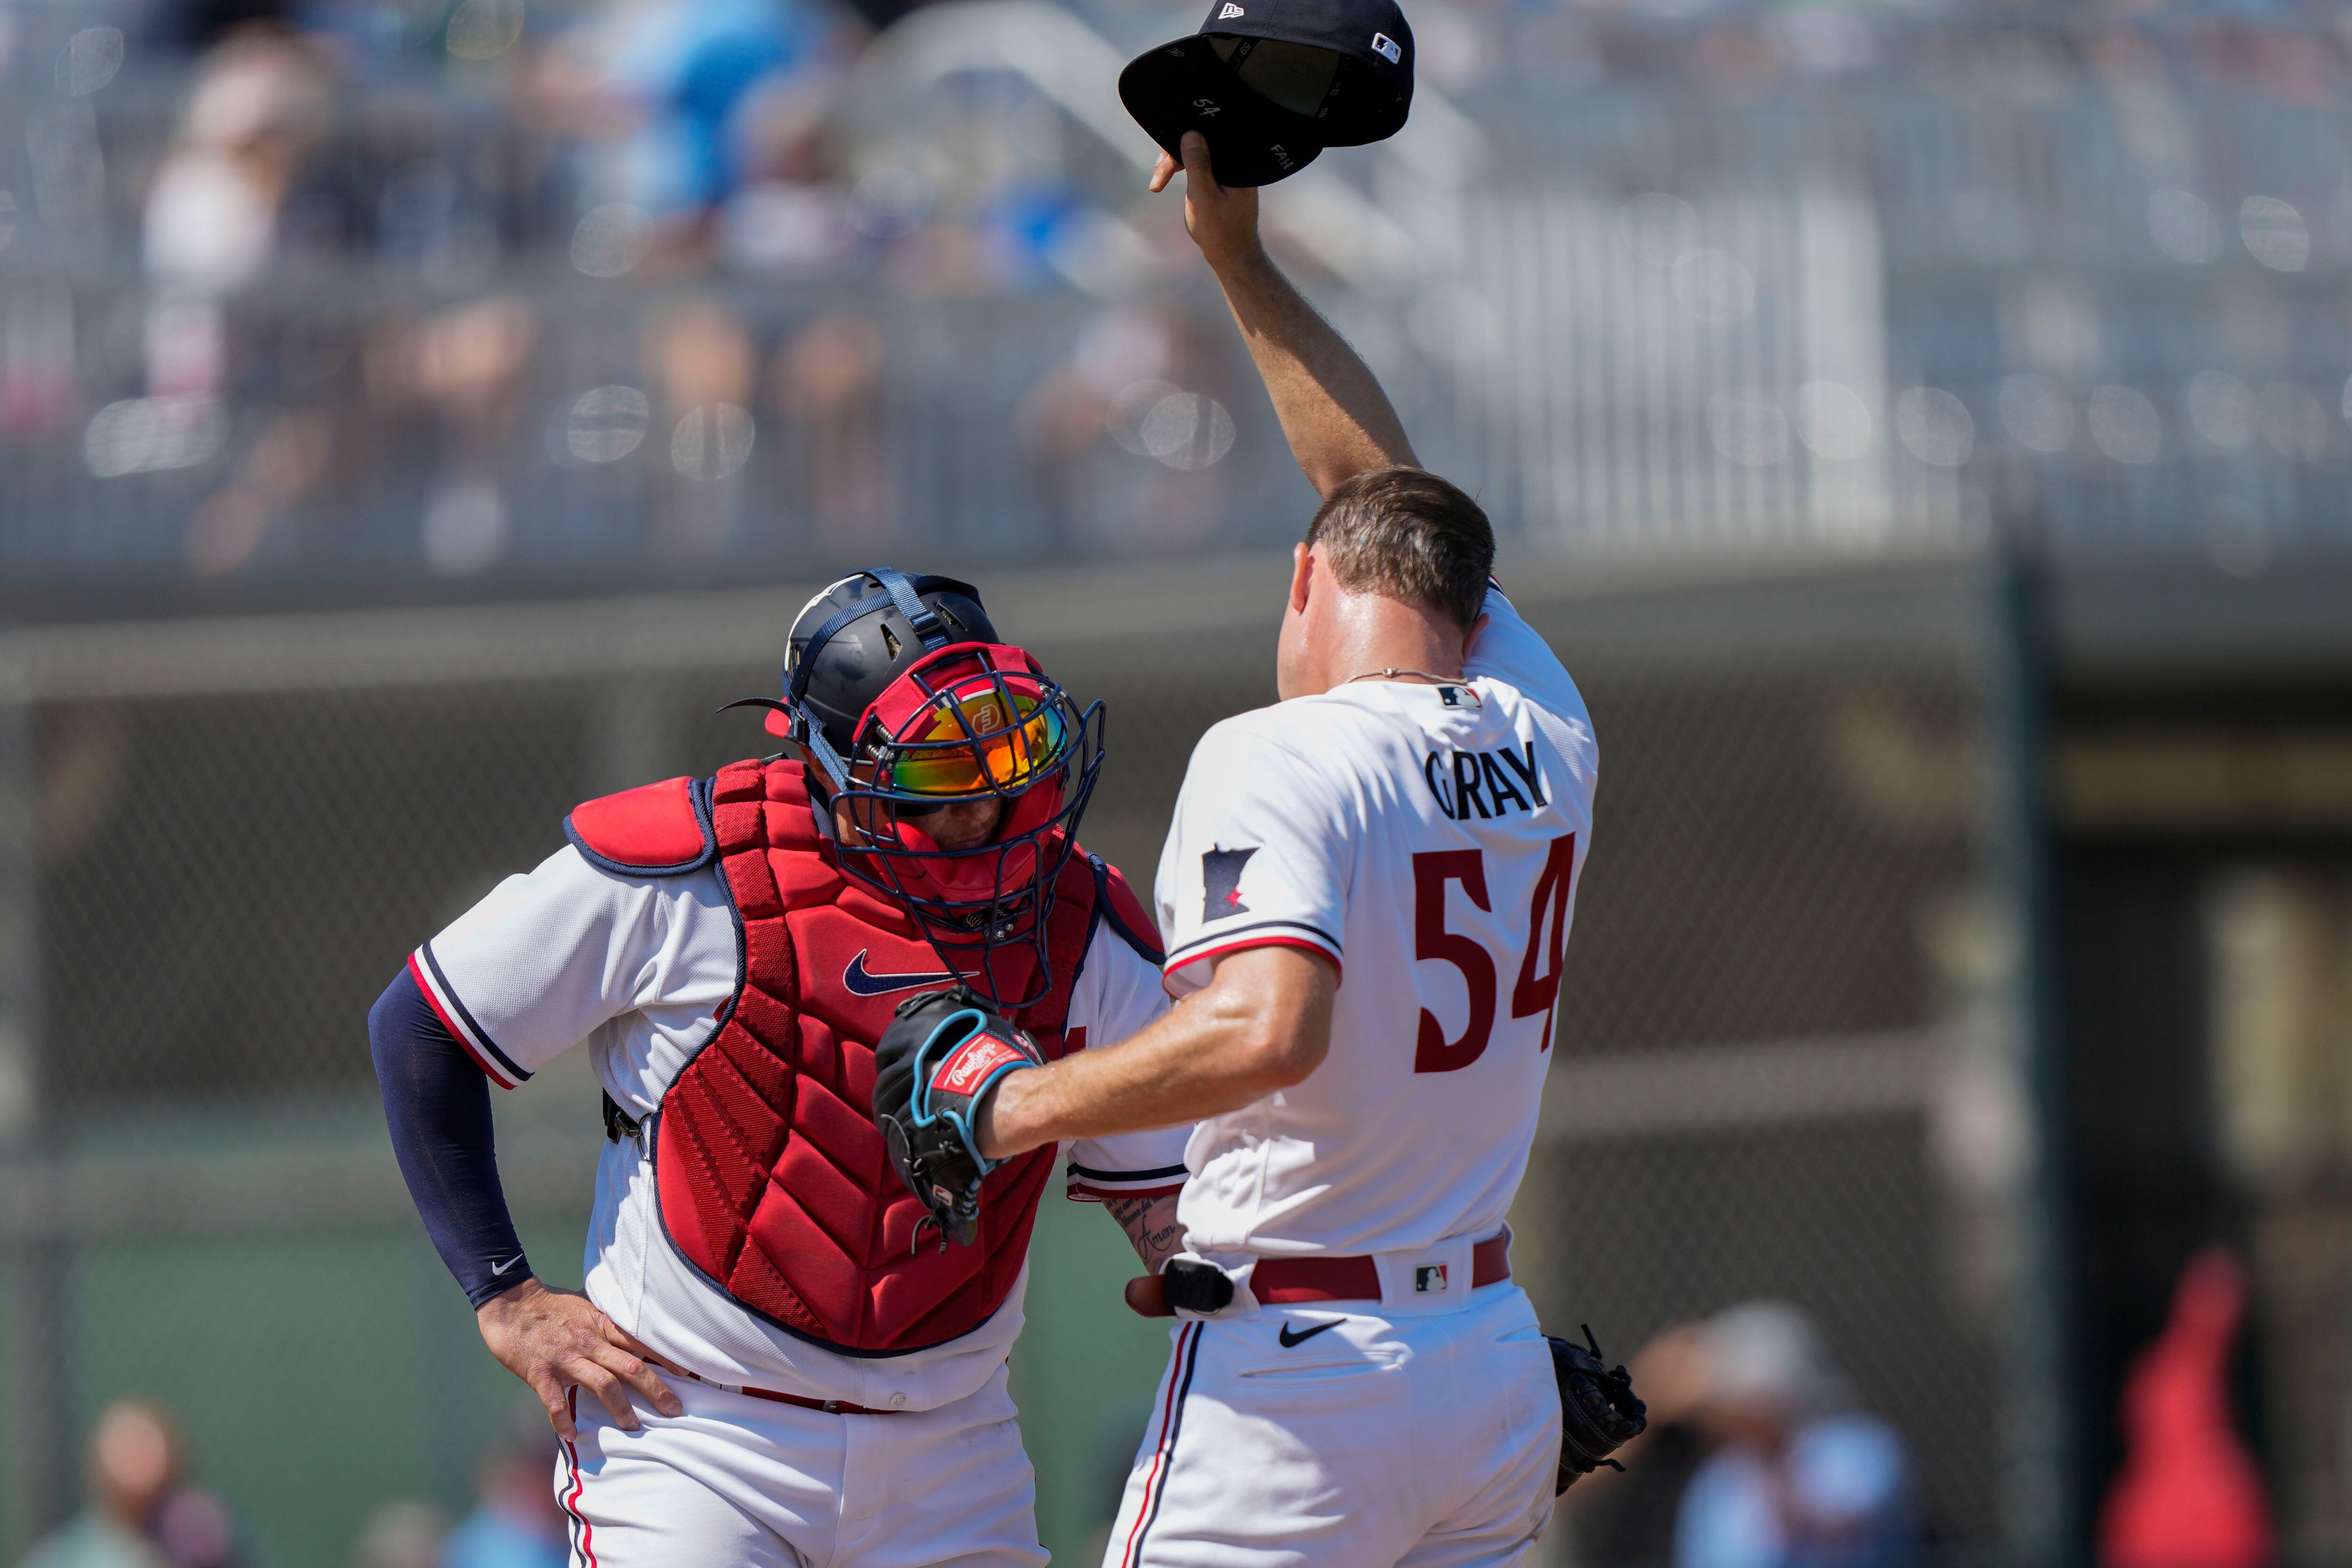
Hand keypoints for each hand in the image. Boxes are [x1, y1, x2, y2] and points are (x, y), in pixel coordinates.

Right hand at [476, 1276, 681, 1438]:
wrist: (510, 1302)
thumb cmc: (551, 1305)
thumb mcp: (587, 1307)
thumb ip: (608, 1323)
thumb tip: (634, 1334)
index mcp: (602, 1325)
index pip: (642, 1342)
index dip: (667, 1358)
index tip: (689, 1374)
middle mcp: (589, 1342)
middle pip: (631, 1367)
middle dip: (656, 1390)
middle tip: (675, 1411)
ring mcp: (565, 1358)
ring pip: (602, 1384)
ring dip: (621, 1408)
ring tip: (633, 1427)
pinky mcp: (539, 1372)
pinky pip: (555, 1401)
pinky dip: (564, 1420)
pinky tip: (573, 1435)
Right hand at [1149, 131, 1261, 272]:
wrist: (1233, 256)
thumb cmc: (1220, 231)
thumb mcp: (1204, 197)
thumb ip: (1198, 165)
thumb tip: (1191, 133)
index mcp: (1238, 162)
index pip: (1208, 136)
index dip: (1181, 142)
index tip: (1164, 164)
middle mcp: (1237, 161)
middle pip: (1201, 142)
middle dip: (1174, 155)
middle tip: (1157, 177)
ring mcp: (1230, 168)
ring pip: (1198, 152)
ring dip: (1175, 162)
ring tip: (1157, 181)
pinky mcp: (1223, 176)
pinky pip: (1201, 162)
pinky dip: (1183, 168)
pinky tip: (1168, 176)